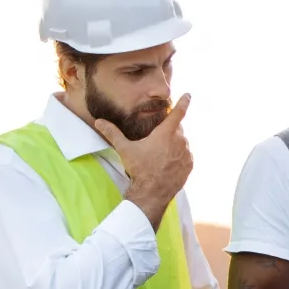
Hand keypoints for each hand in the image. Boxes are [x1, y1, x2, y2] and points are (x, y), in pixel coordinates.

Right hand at [95, 94, 192, 227]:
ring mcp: (187, 154)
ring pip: (182, 142)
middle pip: (177, 129)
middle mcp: (180, 141)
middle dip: (169, 130)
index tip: (188, 95)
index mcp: (166, 133)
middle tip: (156, 140)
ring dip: (174, 144)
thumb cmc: (139, 169)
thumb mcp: (125, 149)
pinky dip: (179, 155)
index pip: (178, 112)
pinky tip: (167, 162)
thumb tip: (99, 121)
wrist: (152, 193)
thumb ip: (113, 133)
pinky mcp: (190, 165)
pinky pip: (186, 155)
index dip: (183, 102)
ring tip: (159, 155)